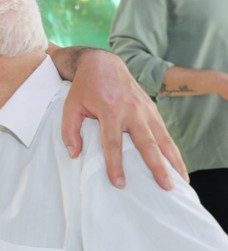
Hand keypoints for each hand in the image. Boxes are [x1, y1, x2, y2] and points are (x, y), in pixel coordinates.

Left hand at [62, 50, 185, 189]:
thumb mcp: (70, 106)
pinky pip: (164, 132)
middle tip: (166, 187)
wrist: (103, 63)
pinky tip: (178, 165)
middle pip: (146, 142)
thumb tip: (74, 154)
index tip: (119, 183)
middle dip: (157, 166)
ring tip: (181, 181)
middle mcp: (131, 110)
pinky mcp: (152, 108)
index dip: (115, 164)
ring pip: (163, 138)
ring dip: (173, 160)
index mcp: (109, 109)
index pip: (113, 142)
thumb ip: (69, 131)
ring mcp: (145, 109)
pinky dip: (172, 149)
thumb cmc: (84, 88)